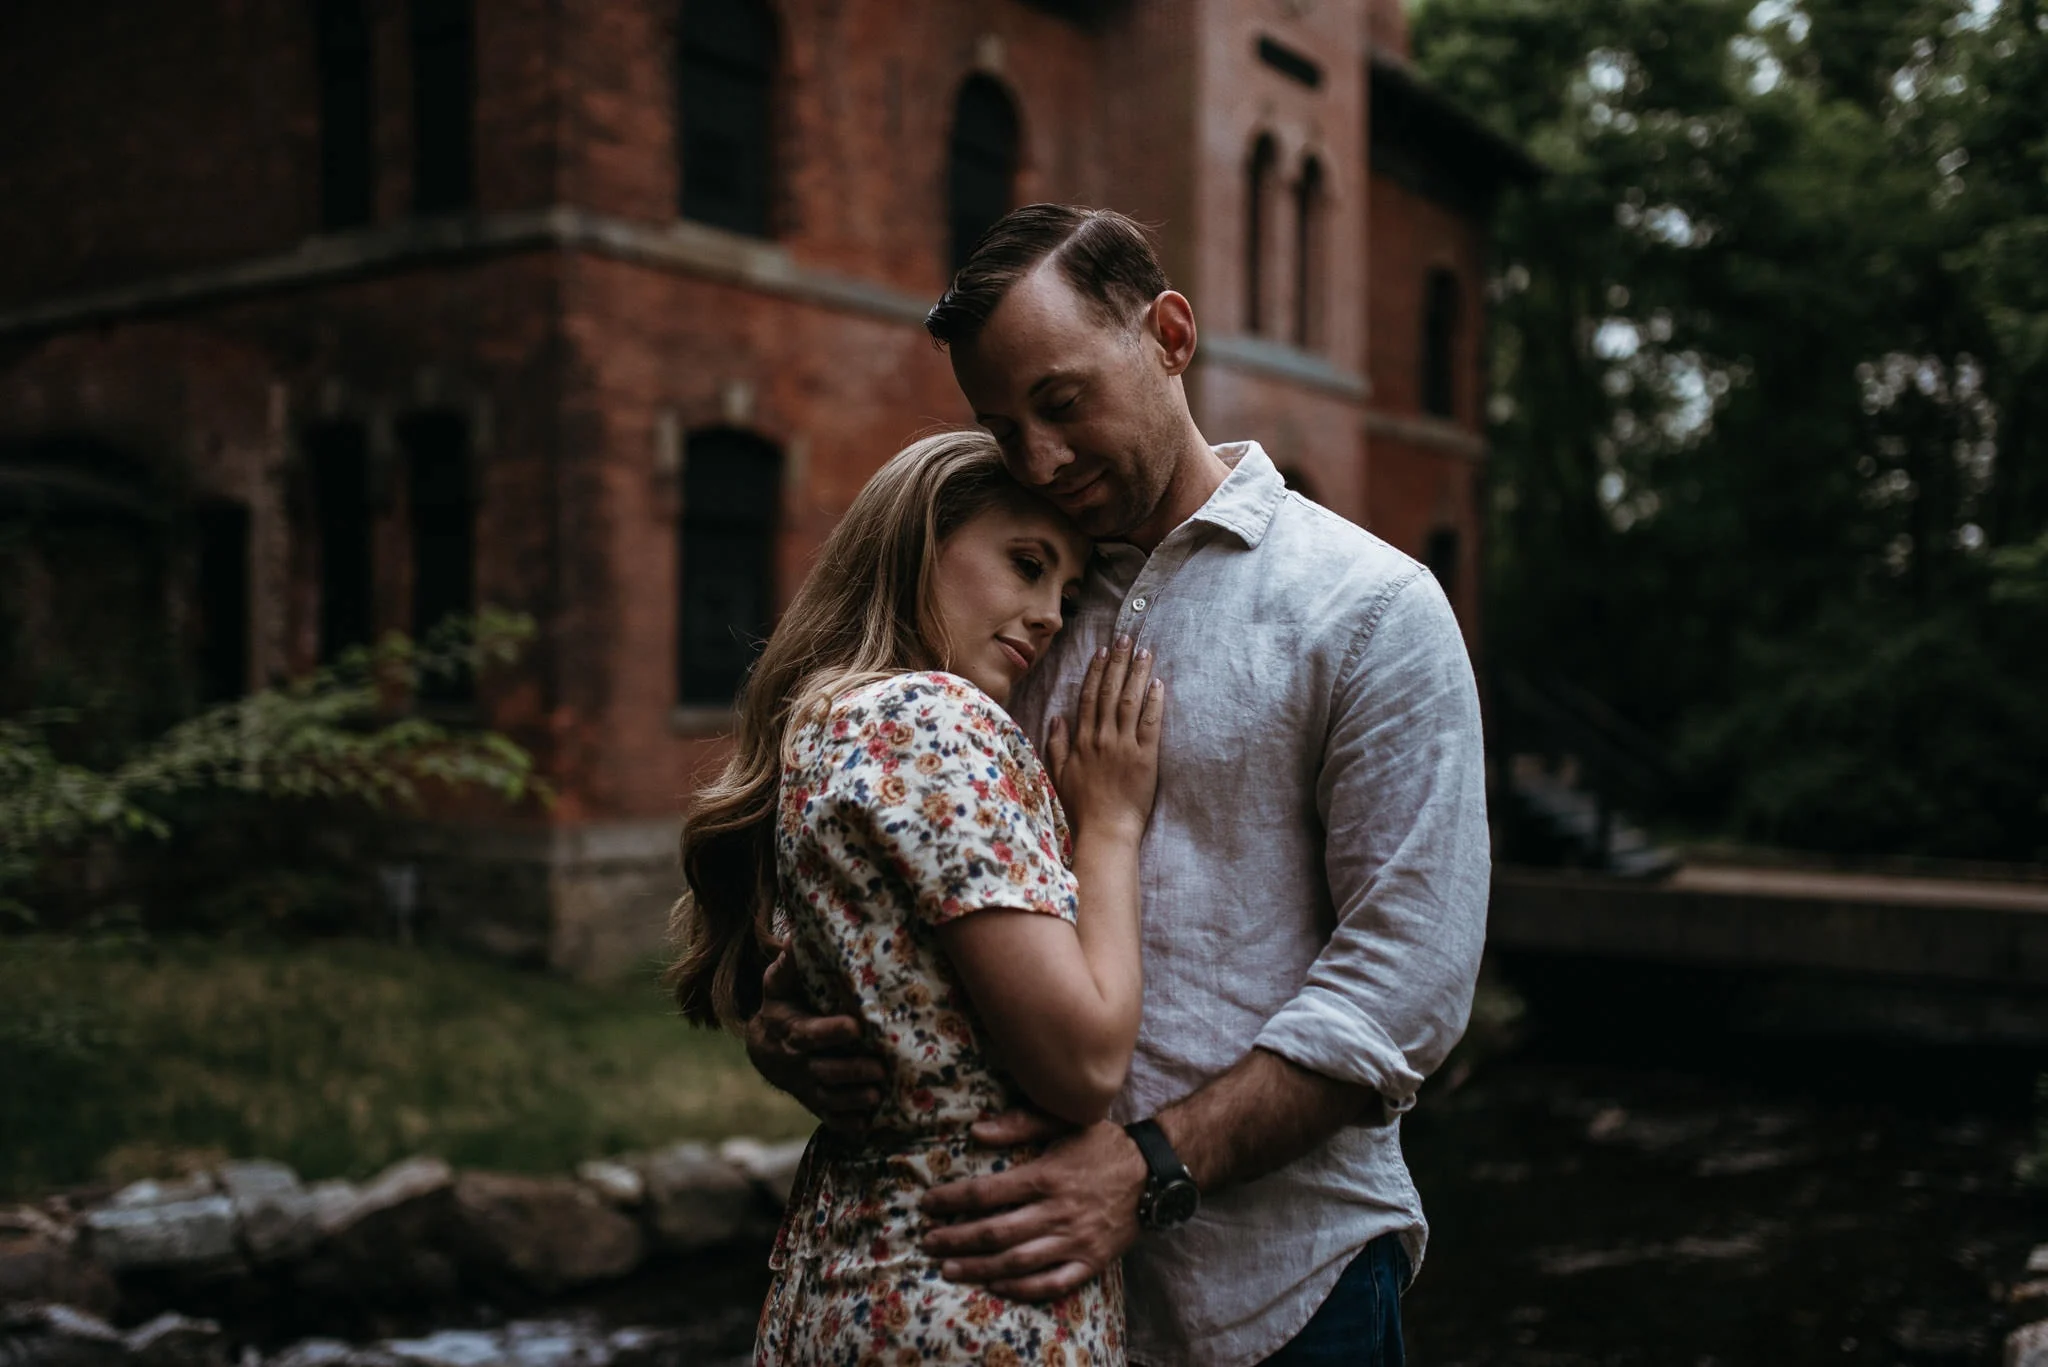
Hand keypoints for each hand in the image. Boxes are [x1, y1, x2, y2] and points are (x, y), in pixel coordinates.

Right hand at [745, 948, 885, 1134]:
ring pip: (831, 1099)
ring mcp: (809, 1087)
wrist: (765, 1050)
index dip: (831, 1032)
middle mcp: (801, 1063)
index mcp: (794, 1031)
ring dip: (854, 1099)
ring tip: (878, 1095)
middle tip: (878, 1070)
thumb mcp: (778, 984)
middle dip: (850, 1072)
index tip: (854, 1026)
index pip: (811, 1034)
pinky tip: (867, 1124)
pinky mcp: (818, 1104)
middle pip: (825, 1072)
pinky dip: (847, 1125)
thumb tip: (795, 935)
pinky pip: (830, 1119)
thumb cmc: (782, 1007)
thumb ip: (787, 964)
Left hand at [919, 1117, 1147, 1300]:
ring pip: (1017, 1262)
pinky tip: (996, 1285)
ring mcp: (1074, 1241)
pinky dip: (1021, 1288)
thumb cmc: (1103, 1144)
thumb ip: (1019, 1124)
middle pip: (994, 1232)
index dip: (951, 1200)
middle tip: (928, 1242)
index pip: (986, 1193)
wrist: (1154, 1172)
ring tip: (949, 1268)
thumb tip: (975, 1130)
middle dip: (955, 1239)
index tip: (927, 1204)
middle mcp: (1057, 1212)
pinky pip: (1052, 1283)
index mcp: (1046, 1176)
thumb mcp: (1064, 1120)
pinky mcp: (1090, 1261)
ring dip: (978, 1267)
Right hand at [1045, 635, 1163, 842]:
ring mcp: (1124, 746)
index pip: (1088, 698)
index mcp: (1082, 741)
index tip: (1103, 652)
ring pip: (1130, 701)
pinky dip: (1154, 702)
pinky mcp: (1145, 757)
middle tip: (1126, 639)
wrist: (1105, 831)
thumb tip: (1057, 718)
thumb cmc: (1082, 807)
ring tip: (1145, 652)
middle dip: (1119, 663)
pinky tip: (1158, 683)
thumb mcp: (1059, 775)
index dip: (1096, 672)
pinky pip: (1150, 723)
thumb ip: (1057, 745)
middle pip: (1110, 692)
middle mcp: (1102, 738)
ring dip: (1137, 674)